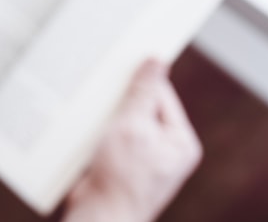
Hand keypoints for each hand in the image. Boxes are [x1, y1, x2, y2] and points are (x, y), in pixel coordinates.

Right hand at [63, 59, 201, 221]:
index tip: (121, 62)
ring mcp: (143, 159)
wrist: (99, 218)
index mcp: (180, 142)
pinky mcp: (122, 166)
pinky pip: (111, 137)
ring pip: (123, 122)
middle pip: (142, 107)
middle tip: (103, 88)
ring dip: (107, 115)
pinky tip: (86, 128)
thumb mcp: (133, 126)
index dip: (141, 80)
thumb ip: (143, 92)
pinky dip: (99, 131)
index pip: (163, 95)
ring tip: (94, 114)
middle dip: (121, 100)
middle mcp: (166, 150)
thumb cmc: (121, 178)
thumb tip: (156, 61)